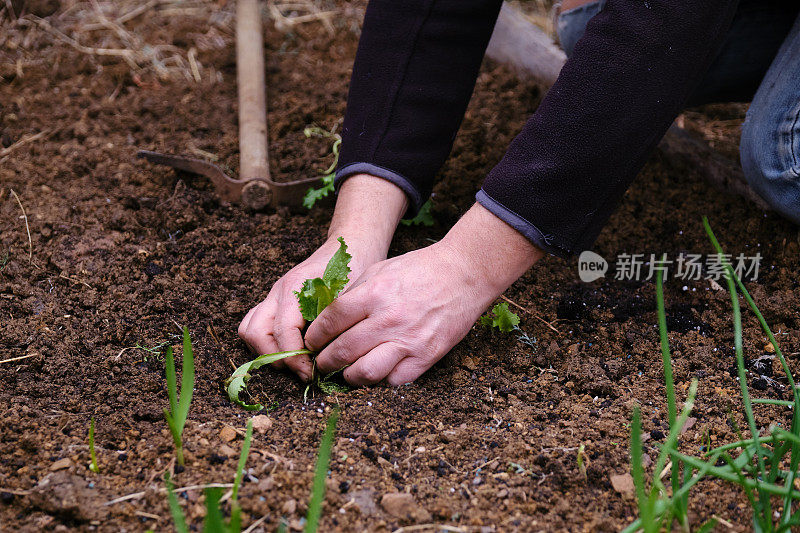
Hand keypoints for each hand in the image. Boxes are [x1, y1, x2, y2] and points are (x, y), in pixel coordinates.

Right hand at [238, 174, 407, 381]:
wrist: (348, 249)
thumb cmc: (352, 270)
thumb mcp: (350, 294)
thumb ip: (335, 321)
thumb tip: (327, 356)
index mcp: (296, 287)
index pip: (282, 330)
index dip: (295, 357)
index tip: (312, 372)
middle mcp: (278, 292)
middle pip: (256, 333)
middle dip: (277, 358)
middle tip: (302, 370)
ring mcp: (272, 297)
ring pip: (249, 330)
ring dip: (267, 352)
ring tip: (294, 363)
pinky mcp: (273, 304)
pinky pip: (254, 326)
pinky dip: (265, 343)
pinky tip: (291, 351)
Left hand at [305, 203, 543, 385]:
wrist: (464, 275)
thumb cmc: (420, 270)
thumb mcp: (379, 270)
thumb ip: (353, 294)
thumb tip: (327, 318)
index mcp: (374, 294)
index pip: (331, 321)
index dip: (315, 335)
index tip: (310, 342)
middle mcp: (388, 319)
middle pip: (342, 350)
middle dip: (324, 361)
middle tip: (320, 362)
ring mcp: (408, 341)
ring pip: (365, 373)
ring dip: (348, 377)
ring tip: (344, 372)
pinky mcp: (426, 356)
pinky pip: (394, 380)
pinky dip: (380, 380)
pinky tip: (375, 372)